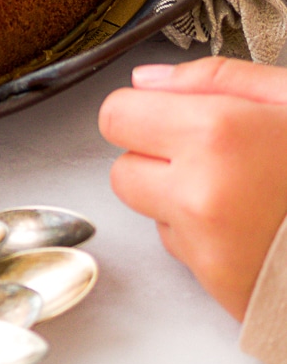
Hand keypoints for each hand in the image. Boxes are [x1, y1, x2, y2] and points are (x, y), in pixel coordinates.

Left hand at [98, 56, 286, 320]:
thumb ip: (212, 78)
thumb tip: (147, 81)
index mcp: (215, 132)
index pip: (115, 115)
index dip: (141, 112)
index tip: (165, 114)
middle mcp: (200, 192)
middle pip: (122, 168)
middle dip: (154, 157)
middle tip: (207, 153)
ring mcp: (207, 244)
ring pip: (149, 210)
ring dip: (175, 197)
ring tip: (237, 188)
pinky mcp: (218, 284)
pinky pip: (180, 248)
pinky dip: (201, 235)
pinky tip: (248, 222)